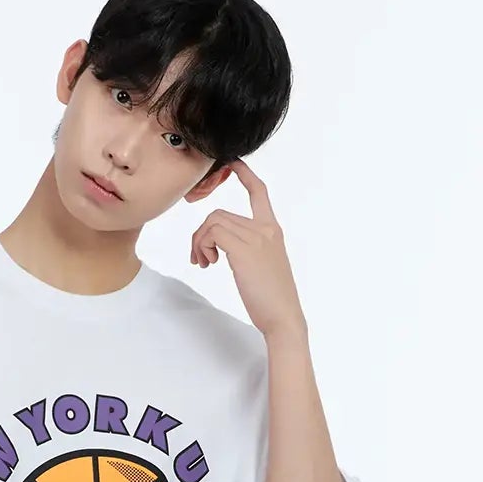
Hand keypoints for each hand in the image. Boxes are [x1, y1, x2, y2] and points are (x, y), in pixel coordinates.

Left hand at [190, 161, 305, 339]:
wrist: (283, 318)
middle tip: (200, 259)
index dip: (244, 174)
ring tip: (204, 263)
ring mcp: (256, 237)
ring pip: (213, 221)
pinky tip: (208, 264)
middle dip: (201, 234)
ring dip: (199, 241)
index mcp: (272, 230)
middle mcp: (265, 228)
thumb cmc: (272, 300)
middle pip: (220, 213)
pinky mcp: (244, 249)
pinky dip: (202, 245)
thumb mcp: (262, 266)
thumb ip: (248, 249)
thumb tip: (222, 248)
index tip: (233, 163)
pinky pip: (212, 233)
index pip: (259, 192)